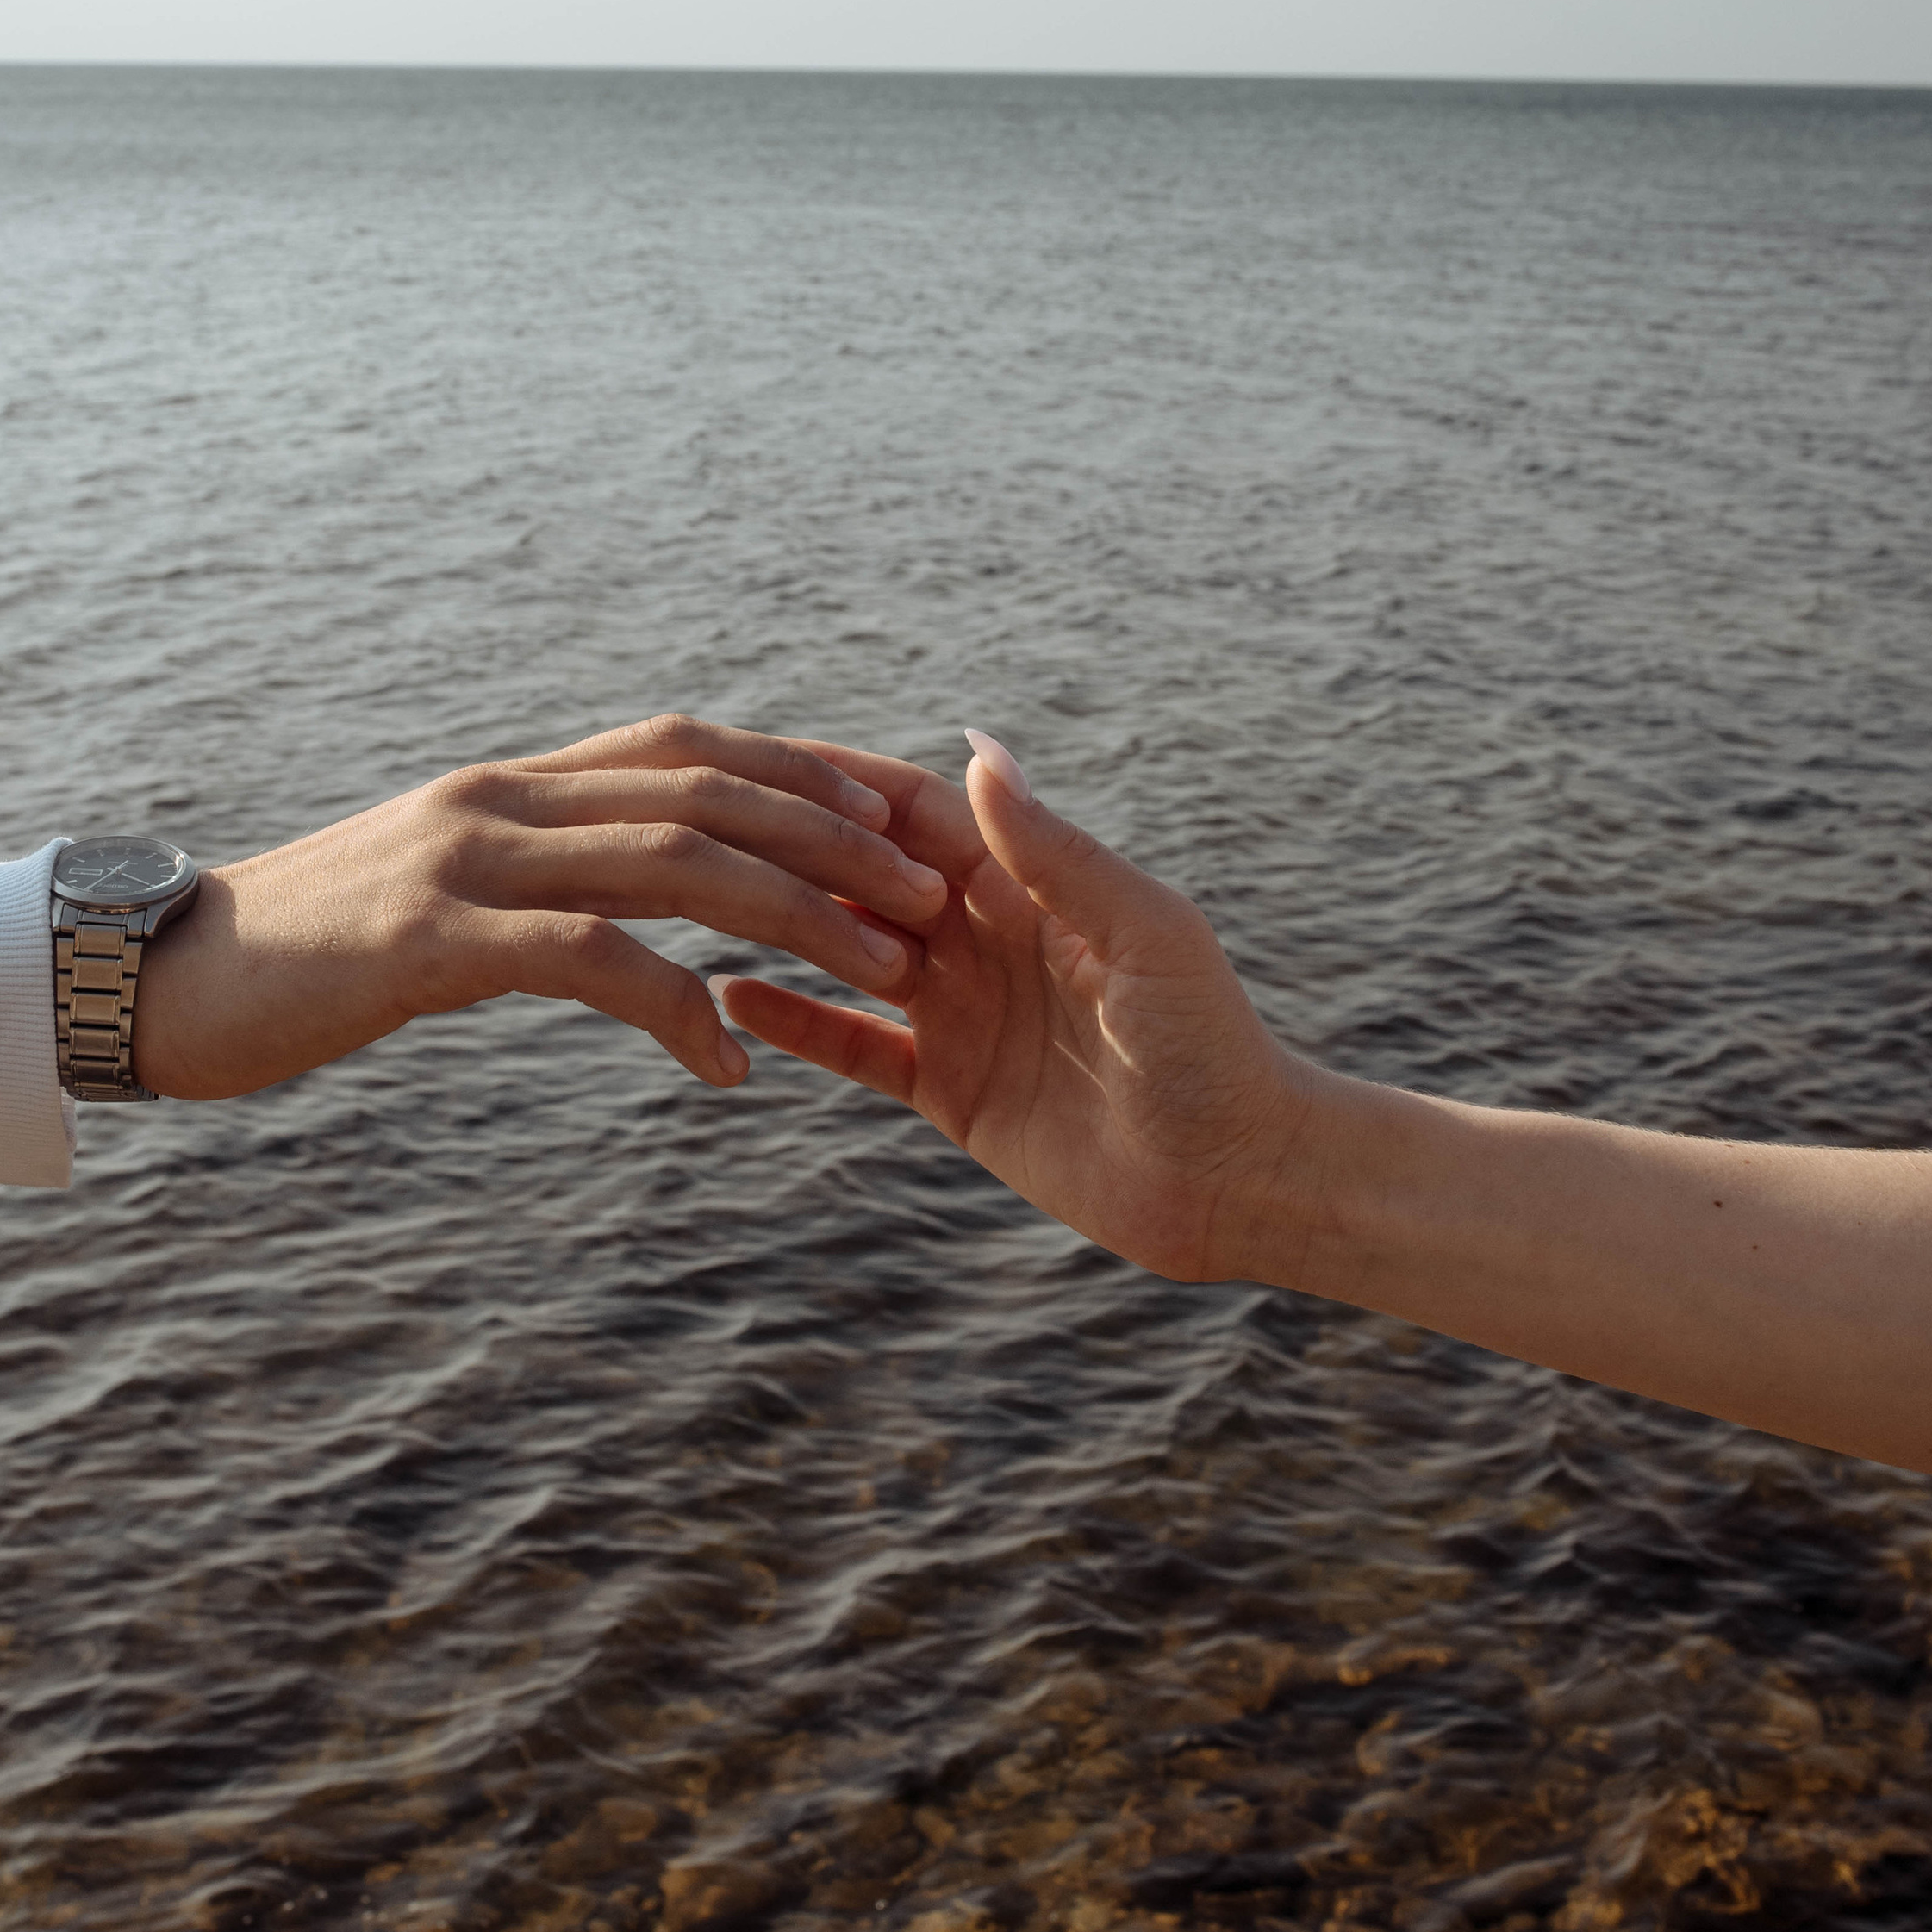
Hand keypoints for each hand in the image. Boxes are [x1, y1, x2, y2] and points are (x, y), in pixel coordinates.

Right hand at [129, 714, 948, 1102]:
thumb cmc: (314, 953)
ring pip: (670, 855)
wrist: (167, 982)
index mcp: (520, 782)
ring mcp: (468, 858)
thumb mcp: (446, 894)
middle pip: (709, 787)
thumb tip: (636, 881)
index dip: (812, 766)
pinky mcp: (433, 937)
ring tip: (883, 970)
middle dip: (836, 835)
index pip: (698, 744)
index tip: (912, 803)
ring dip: (793, 910)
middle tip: (935, 894)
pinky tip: (729, 1068)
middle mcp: (505, 796)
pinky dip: (672, 1006)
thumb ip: (540, 869)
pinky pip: (585, 957)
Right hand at [717, 730, 1325, 1283]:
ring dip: (784, 926)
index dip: (849, 788)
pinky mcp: (952, 1091)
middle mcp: (989, 940)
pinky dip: (797, 1021)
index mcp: (1035, 889)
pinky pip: (856, 1047)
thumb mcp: (1141, 936)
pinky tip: (731, 996)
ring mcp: (965, 1015)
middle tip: (695, 825)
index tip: (765, 757)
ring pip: (849, 954)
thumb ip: (1056, 853)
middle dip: (797, 849)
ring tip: (691, 899)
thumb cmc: (1214, 1047)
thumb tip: (976, 750)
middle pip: (872, 877)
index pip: (923, 816)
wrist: (1240, 1180)